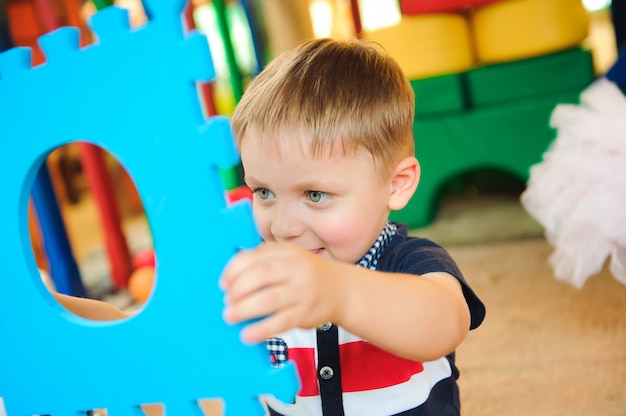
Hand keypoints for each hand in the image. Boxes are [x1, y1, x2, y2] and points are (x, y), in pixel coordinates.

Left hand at [220, 242, 343, 343]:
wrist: (343, 290)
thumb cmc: (309, 274)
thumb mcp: (290, 257)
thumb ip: (264, 260)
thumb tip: (231, 276)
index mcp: (288, 252)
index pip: (256, 256)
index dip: (234, 269)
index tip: (223, 283)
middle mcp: (297, 269)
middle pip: (261, 275)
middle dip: (238, 288)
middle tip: (227, 300)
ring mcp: (303, 292)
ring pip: (269, 299)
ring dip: (245, 309)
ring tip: (229, 315)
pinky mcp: (306, 314)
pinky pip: (281, 322)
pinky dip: (262, 330)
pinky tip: (247, 335)